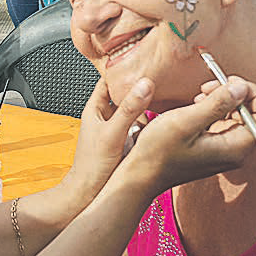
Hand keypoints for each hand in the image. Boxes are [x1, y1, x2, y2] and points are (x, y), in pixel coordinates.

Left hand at [58, 77, 154, 210]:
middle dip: (141, 87)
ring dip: (148, 106)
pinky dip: (152, 124)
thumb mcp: (113, 133)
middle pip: (125, 94)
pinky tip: (165, 123)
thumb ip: (129, 109)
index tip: (141, 59)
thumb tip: (144, 84)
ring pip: (136, 111)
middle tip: (161, 76)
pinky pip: (142, 127)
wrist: (88, 196)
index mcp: (95, 109)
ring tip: (167, 96)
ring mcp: (118, 130)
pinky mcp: (128, 143)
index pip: (109, 80)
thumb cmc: (92, 168)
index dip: (122, 69)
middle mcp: (106, 117)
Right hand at [121, 78, 255, 194]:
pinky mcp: (218, 147)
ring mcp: (229, 150)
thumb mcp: (186, 121)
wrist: (141, 175)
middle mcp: (238, 151)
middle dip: (239, 93)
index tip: (229, 82)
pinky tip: (199, 105)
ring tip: (202, 94)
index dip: (254, 93)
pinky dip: (219, 108)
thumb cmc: (159, 151)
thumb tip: (242, 87)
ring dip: (227, 99)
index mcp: (236, 147)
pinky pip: (230, 122)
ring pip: (245, 116)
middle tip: (212, 85)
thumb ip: (217, 104)